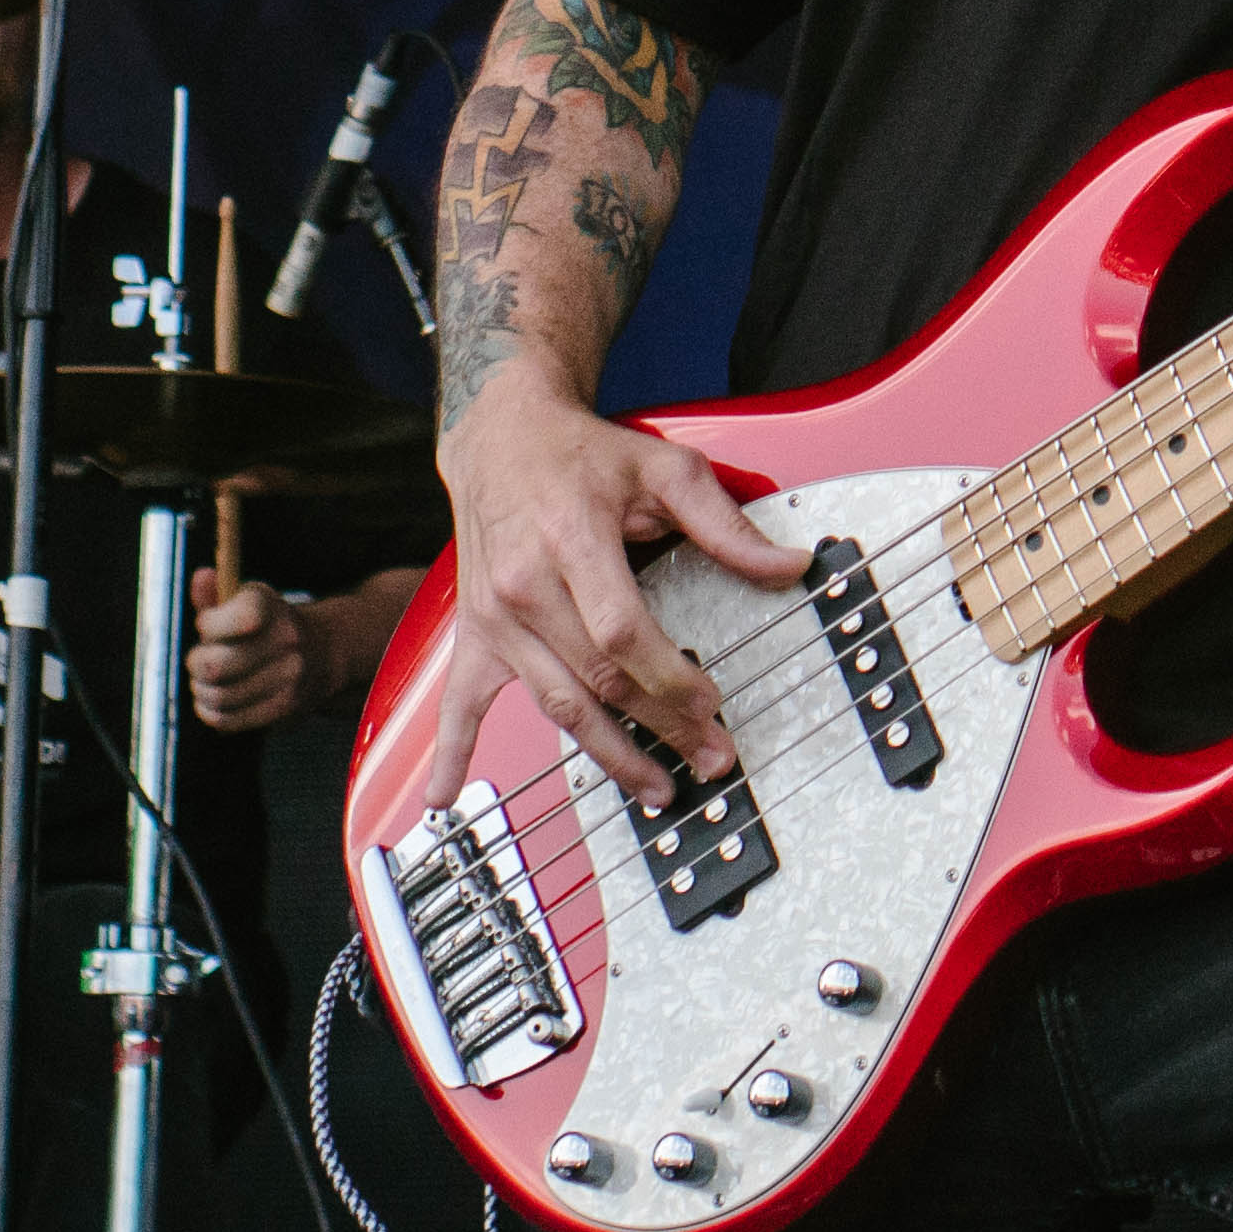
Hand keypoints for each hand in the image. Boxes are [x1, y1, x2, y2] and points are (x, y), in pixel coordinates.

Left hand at [193, 560, 434, 733]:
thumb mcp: (245, 601)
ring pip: (219, 696)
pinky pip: (230, 719)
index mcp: (270, 606)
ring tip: (206, 683)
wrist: (322, 652)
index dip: (209, 624)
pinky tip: (214, 702)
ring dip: (202, 691)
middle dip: (197, 664)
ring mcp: (289, 675)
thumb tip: (201, 577)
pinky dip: (211, 713)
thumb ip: (215, 594)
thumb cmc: (268, 626)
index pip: (238, 616)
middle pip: (216, 665)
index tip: (207, 624)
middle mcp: (285, 638)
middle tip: (198, 661)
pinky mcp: (285, 706)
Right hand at [421, 382, 807, 814]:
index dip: (670, 678)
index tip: (712, 704)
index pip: (622, 633)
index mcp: (572, 541)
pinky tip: (443, 796)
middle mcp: (526, 585)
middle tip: (710, 757)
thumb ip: (726, 526)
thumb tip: (789, 565)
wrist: (502, 435)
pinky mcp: (476, 633)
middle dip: (660, 726)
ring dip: (606, 755)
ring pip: (555, 702)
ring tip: (655, 787)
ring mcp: (496, 617)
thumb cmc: (582, 455)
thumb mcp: (665, 470)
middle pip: (598, 677)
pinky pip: (460, 701)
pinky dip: (452, 751)